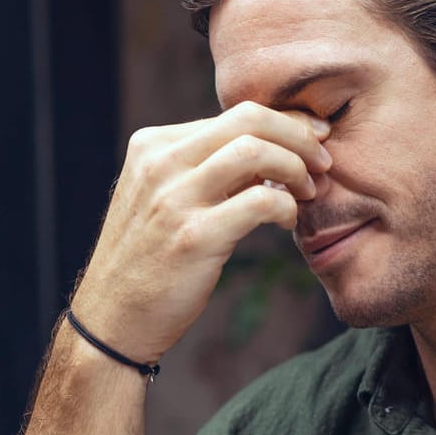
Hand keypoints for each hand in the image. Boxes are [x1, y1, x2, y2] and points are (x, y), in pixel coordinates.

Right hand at [69, 103, 331, 363]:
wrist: (112, 320)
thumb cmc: (148, 261)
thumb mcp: (162, 198)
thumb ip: (204, 169)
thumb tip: (268, 148)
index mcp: (152, 146)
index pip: (234, 114)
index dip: (285, 121)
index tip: (314, 136)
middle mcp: (159, 163)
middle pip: (249, 119)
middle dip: (299, 134)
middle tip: (324, 160)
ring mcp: (173, 199)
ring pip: (256, 151)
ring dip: (297, 167)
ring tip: (310, 191)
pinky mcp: (194, 237)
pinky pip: (260, 202)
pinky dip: (287, 206)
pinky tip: (288, 222)